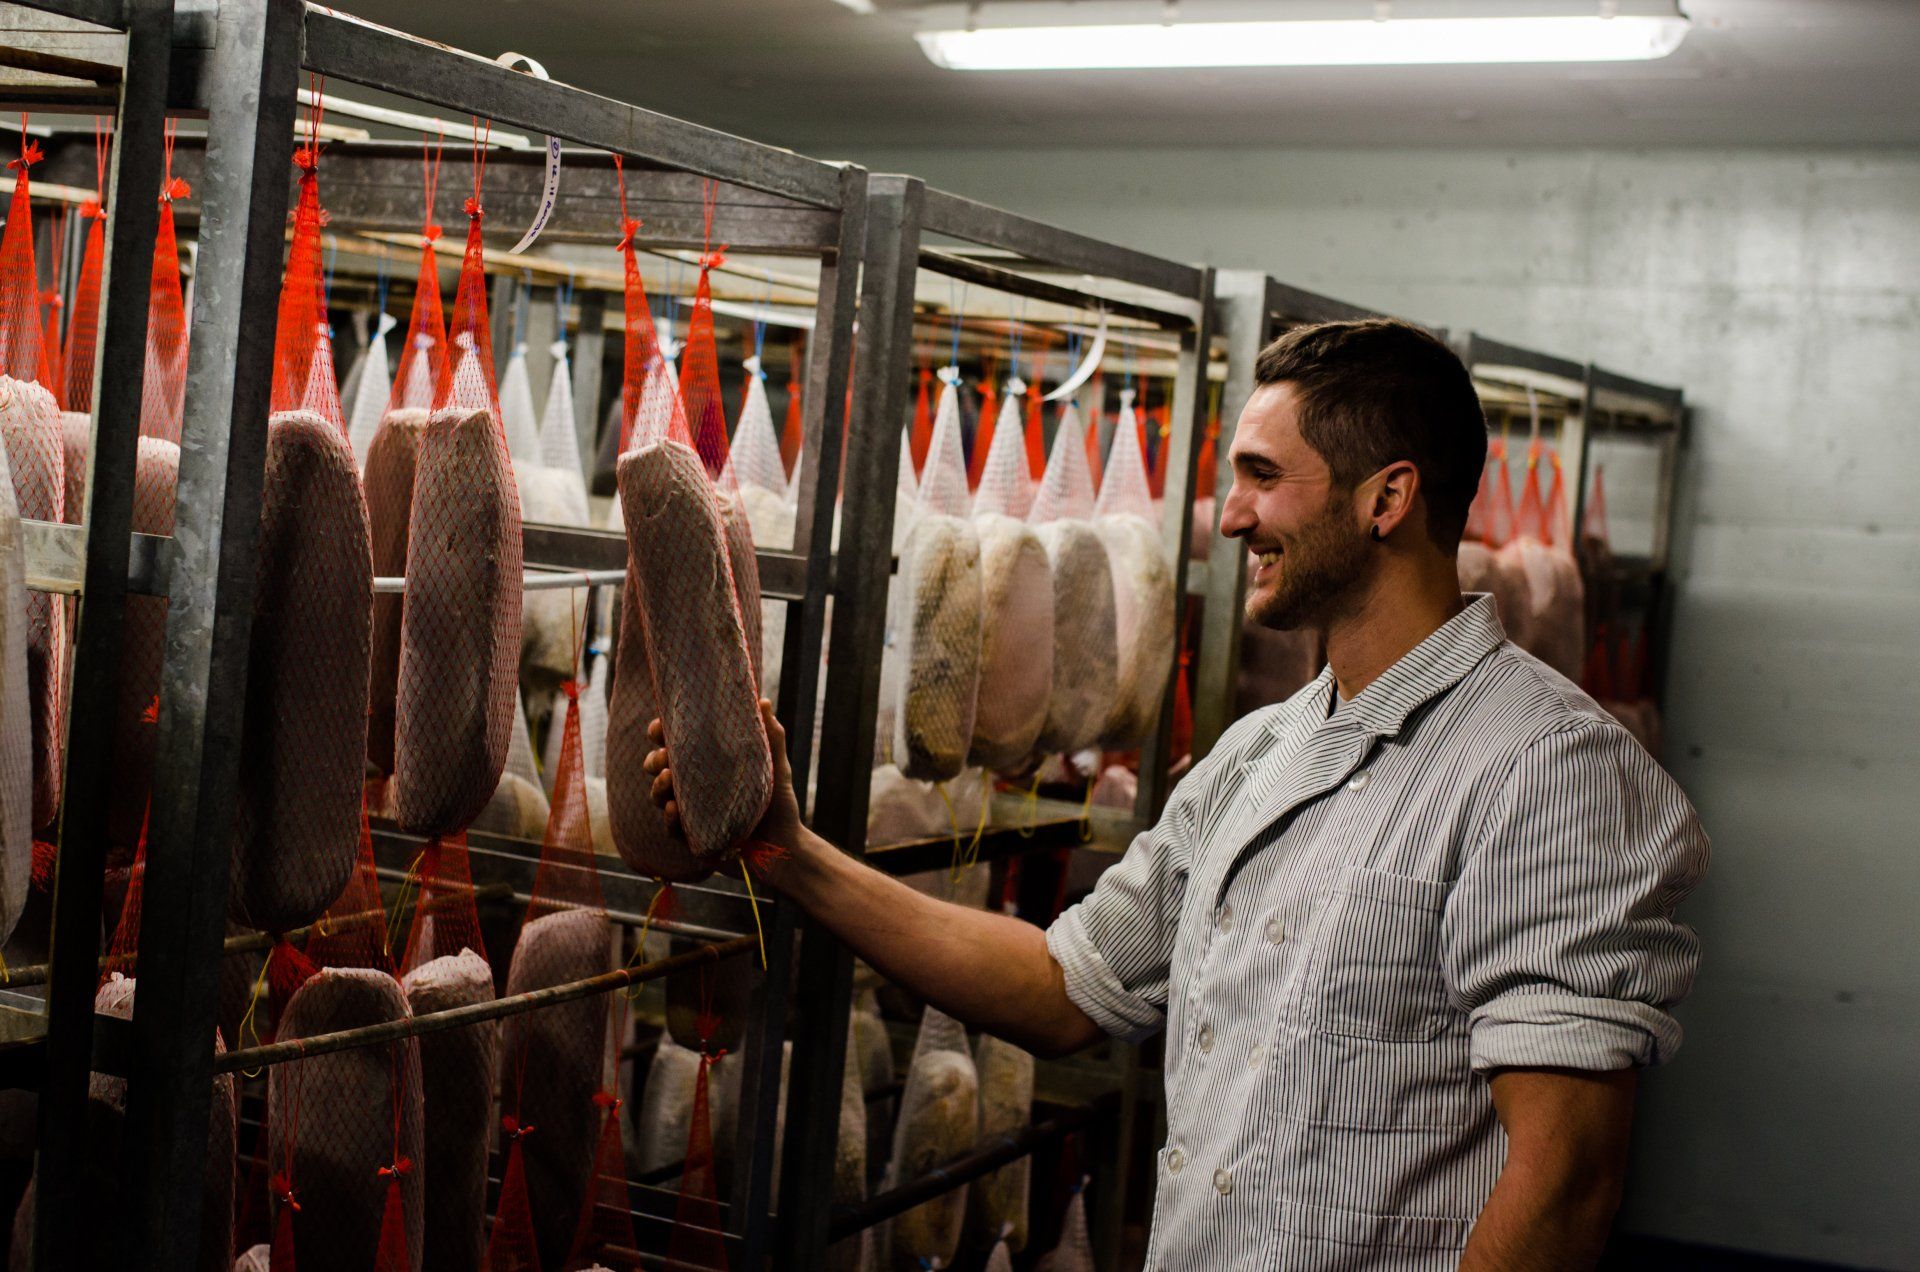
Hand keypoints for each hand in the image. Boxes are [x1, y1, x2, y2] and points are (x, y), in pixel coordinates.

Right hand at [643, 698, 804, 854]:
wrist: (784, 847)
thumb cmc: (778, 804)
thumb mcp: (776, 767)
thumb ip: (771, 737)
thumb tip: (763, 701)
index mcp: (706, 764)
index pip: (675, 744)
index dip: (660, 733)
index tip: (658, 727)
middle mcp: (693, 786)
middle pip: (659, 768)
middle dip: (654, 760)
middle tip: (663, 757)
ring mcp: (690, 812)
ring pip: (659, 796)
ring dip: (657, 786)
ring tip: (666, 778)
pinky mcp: (692, 837)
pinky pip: (672, 828)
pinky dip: (669, 817)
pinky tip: (673, 808)